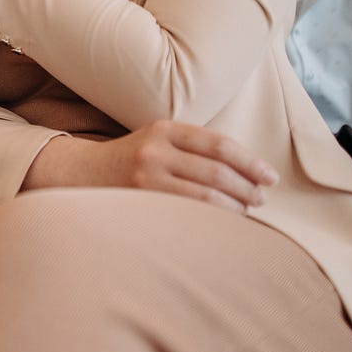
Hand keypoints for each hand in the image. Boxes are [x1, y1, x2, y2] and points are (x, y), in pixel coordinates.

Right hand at [97, 120, 277, 211]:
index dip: (251, 162)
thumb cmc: (131, 158)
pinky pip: (187, 214)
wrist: (81, 172)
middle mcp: (155, 150)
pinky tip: (222, 223)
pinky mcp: (140, 202)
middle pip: (217, 172)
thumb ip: (194, 147)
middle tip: (261, 199)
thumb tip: (247, 170)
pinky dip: (212, 219)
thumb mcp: (158, 139)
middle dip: (247, 188)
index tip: (270, 177)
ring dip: (235, 207)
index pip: (219, 145)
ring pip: (206, 196)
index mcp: (164, 128)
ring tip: (246, 212)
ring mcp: (146, 178)